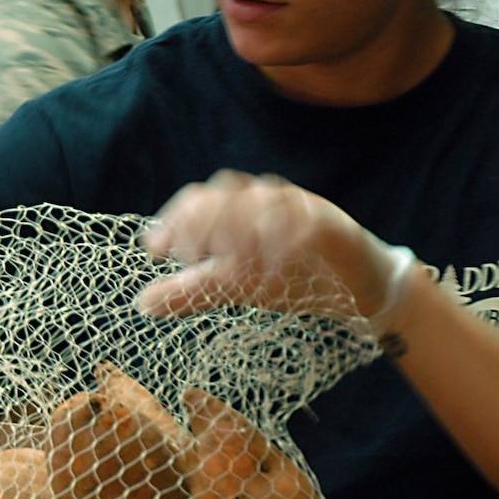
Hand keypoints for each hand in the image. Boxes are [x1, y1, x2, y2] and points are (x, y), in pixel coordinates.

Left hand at [134, 171, 411, 327]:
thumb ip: (191, 291)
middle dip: (200, 222)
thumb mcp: (232, 287)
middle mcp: (265, 200)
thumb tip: (143, 305)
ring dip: (239, 229)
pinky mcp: (331, 225)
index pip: (200, 199)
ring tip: (225, 263)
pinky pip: (306, 222)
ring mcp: (299, 208)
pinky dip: (284, 241)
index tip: (155, 250)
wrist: (355, 287)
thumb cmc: (287, 278)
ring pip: (265, 200)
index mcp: (238, 208)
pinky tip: (269, 271)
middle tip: (188, 258)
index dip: (174, 219)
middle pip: (227, 193)